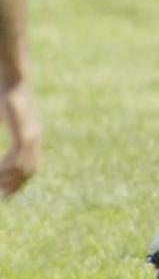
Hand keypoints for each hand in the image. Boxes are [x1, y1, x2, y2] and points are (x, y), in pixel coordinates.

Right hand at [1, 80, 39, 197]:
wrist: (14, 81)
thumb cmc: (6, 97)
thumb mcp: (6, 119)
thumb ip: (9, 132)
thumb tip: (10, 143)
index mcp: (31, 134)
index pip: (30, 164)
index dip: (20, 180)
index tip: (8, 192)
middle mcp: (34, 137)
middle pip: (29, 169)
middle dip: (17, 185)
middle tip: (4, 197)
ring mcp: (31, 135)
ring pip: (23, 165)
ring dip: (10, 179)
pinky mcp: (24, 132)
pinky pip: (17, 156)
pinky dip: (8, 167)